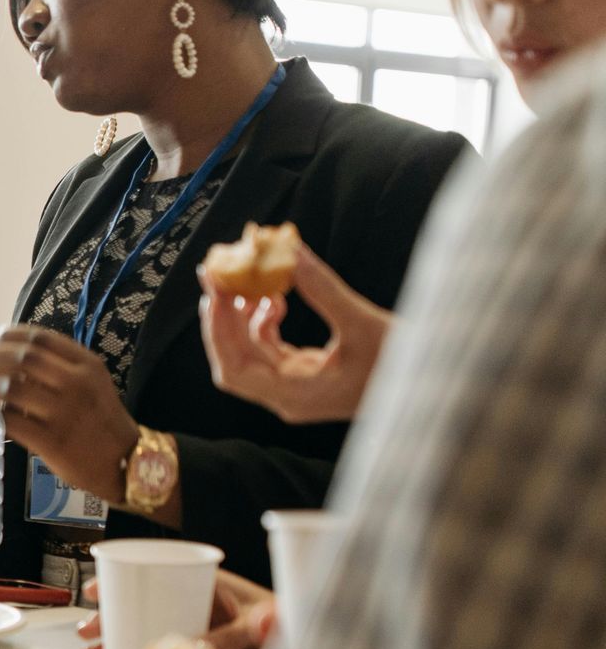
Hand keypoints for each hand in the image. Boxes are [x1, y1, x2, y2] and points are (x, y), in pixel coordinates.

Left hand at [0, 326, 139, 504]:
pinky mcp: (52, 442)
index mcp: (88, 366)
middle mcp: (77, 385)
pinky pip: (11, 422)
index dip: (11, 335)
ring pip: (12, 389)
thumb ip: (61, 367)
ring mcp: (65, 414)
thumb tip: (12, 355)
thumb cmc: (101, 420)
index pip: (41, 339)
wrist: (126, 461)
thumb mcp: (93, 383)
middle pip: (23, 359)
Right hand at [77, 570, 276, 648]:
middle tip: (86, 631)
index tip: (96, 592)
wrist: (310, 647)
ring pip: (146, 628)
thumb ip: (239, 635)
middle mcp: (197, 604)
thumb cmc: (288, 628)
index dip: (122, 580)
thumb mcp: (262, 629)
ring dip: (117, 638)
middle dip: (110, 616)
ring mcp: (197, 629)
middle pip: (143, 603)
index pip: (157, 574)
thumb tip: (204, 645)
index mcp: (210, 585)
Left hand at [199, 245, 391, 424]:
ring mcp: (295, 390)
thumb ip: (322, 289)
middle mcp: (288, 398)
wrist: (436, 384)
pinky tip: (276, 299)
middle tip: (216, 274)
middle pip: (234, 362)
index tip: (214, 290)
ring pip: (250, 354)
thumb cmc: (407, 361)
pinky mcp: (303, 377)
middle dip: (223, 318)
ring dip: (243, 317)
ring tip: (252, 280)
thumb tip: (289, 250)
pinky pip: (269, 350)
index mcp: (296, 395)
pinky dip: (264, 324)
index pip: (234, 370)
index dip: (217, 331)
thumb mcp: (364, 322)